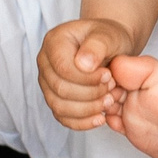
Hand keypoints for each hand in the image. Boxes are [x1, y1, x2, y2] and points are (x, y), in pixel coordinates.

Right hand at [39, 16, 137, 130]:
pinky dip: (82, 122)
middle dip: (90, 94)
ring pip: (59, 106)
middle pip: (60, 89)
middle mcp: (45, 63)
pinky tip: (100, 118)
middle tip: (111, 89)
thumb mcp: (108, 35)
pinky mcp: (55, 99)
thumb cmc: (108, 38)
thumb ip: (96, 46)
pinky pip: (63, 117)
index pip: (63, 68)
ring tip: (109, 102)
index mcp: (54, 42)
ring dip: (87, 109)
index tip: (108, 76)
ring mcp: (48, 83)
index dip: (87, 78)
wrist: (110, 47)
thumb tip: (83, 65)